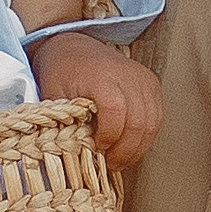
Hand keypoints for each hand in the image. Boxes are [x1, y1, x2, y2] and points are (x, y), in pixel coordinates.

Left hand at [50, 38, 164, 174]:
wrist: (76, 47)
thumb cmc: (62, 72)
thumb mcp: (53, 95)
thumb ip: (63, 121)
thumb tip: (73, 152)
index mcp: (100, 76)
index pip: (115, 109)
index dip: (109, 135)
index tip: (98, 148)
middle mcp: (127, 75)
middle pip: (138, 121)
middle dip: (125, 150)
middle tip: (111, 164)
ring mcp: (143, 79)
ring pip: (152, 123)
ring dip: (137, 148)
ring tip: (120, 160)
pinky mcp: (152, 85)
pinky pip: (157, 118)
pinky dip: (146, 137)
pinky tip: (130, 147)